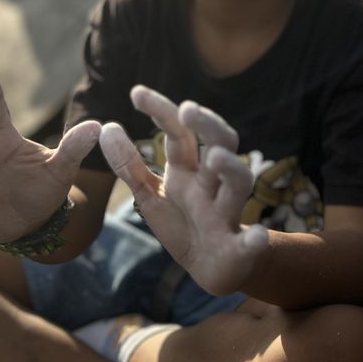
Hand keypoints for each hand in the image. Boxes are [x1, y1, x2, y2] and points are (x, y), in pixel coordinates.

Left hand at [99, 86, 267, 295]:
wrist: (210, 268)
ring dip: (232, 169)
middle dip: (209, 126)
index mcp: (189, 171)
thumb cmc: (183, 224)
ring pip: (239, 184)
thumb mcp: (150, 194)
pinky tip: (256, 237)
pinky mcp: (239, 248)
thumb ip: (130, 165)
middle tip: (189, 110)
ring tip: (217, 158)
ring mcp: (227, 213)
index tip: (136, 93)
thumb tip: (106, 127)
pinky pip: (252, 242)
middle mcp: (212, 185)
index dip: (162, 112)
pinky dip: (256, 240)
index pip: (180, 133)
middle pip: (221, 145)